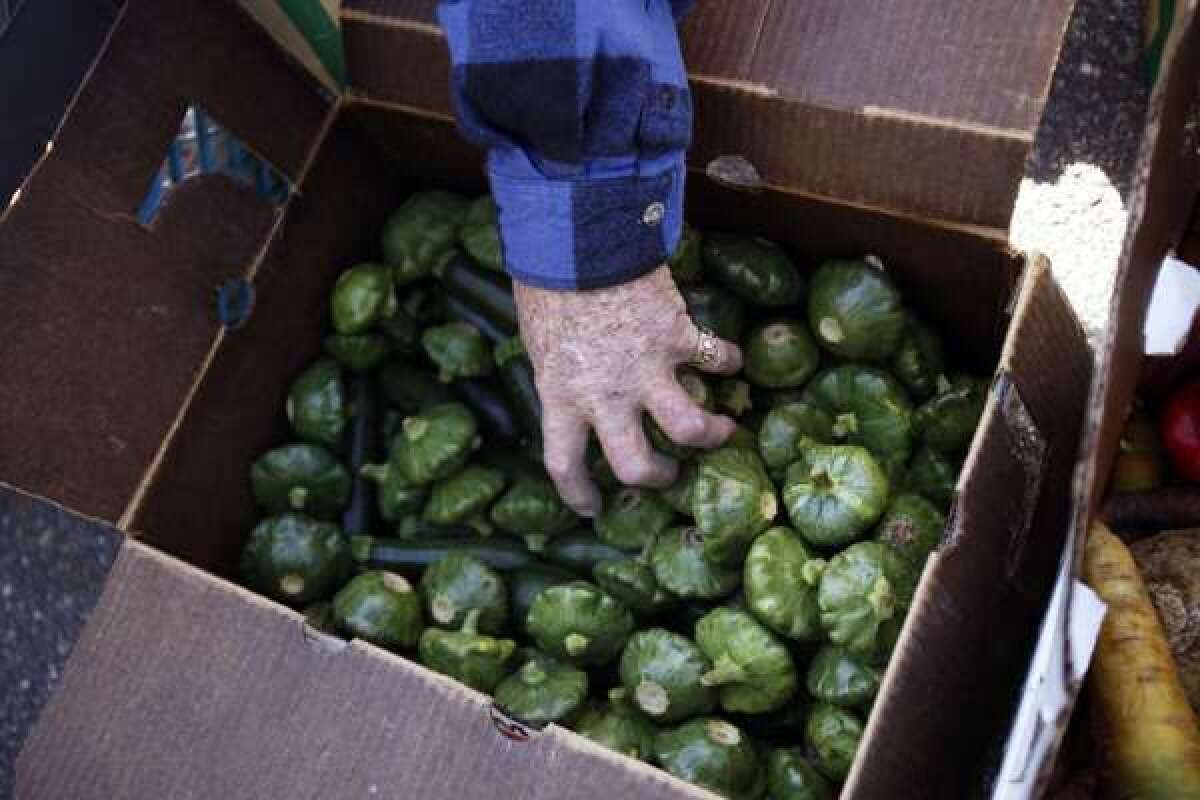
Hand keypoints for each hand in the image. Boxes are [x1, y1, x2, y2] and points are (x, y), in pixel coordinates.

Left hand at [515, 265, 742, 515]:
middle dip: (656, 477)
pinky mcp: (679, 336)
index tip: (591, 506)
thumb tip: (572, 380)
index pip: (564, 463)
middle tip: (668, 472)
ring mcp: (647, 368)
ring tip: (724, 430)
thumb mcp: (539, 338)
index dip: (578, 493)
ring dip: (711, 434)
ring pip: (689, 428)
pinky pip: (715, 357)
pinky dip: (728, 360)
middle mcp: (605, 394)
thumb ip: (560, 370)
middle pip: (634, 465)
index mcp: (561, 395)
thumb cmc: (547, 281)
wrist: (580, 237)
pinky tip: (732, 360)